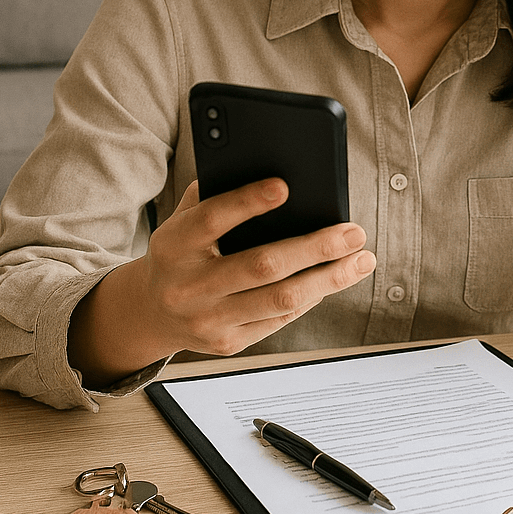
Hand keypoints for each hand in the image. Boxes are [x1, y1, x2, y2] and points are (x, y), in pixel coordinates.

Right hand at [68, 179, 374, 385]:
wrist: (150, 312)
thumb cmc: (182, 251)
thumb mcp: (184, 219)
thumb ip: (217, 194)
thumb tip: (273, 169)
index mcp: (173, 245)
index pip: (211, 219)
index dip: (247, 202)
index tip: (285, 186)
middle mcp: (188, 286)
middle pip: (262, 266)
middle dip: (316, 247)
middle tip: (354, 231)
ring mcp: (208, 320)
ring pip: (281, 300)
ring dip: (330, 278)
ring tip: (362, 259)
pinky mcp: (227, 343)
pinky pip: (280, 318)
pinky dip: (314, 295)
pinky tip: (336, 277)